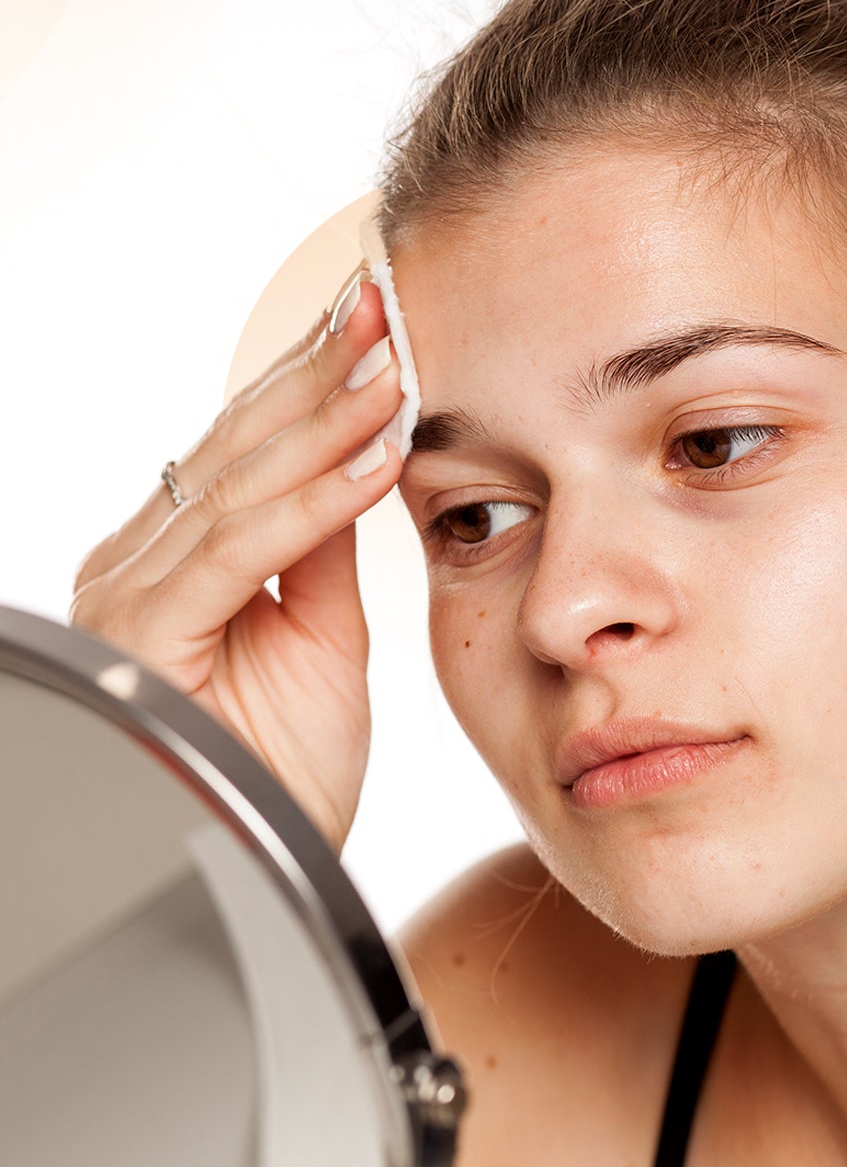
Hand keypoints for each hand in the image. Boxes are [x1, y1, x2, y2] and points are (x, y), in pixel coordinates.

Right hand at [69, 269, 405, 855]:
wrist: (262, 861)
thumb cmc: (287, 759)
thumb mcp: (323, 636)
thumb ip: (324, 549)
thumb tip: (358, 462)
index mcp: (182, 555)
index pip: (256, 446)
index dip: (320, 383)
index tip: (382, 323)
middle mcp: (145, 558)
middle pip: (242, 443)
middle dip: (319, 371)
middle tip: (384, 304)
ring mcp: (136, 590)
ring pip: (243, 481)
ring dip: (325, 420)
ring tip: (391, 366)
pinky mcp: (148, 631)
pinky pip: (242, 550)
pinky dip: (312, 502)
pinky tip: (372, 460)